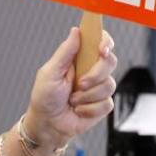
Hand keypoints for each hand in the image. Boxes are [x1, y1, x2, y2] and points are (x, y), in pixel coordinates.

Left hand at [24, 27, 118, 150]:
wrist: (48, 125)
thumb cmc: (45, 98)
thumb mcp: (51, 72)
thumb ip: (65, 52)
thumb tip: (76, 31)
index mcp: (79, 59)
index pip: (100, 42)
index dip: (105, 42)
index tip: (101, 50)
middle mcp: (92, 70)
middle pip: (110, 62)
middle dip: (96, 74)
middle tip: (79, 84)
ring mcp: (99, 88)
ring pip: (109, 85)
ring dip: (87, 96)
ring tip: (72, 100)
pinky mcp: (103, 105)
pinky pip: (107, 103)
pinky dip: (89, 109)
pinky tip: (78, 110)